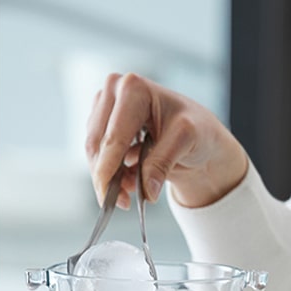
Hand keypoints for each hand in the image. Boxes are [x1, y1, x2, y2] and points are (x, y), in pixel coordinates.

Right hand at [84, 73, 248, 209]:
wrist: (198, 134)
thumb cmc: (196, 128)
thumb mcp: (186, 140)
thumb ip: (162, 162)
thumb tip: (145, 191)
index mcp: (133, 88)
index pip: (113, 137)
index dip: (108, 170)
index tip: (109, 197)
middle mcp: (114, 91)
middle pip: (96, 145)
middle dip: (106, 178)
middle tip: (122, 203)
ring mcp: (105, 106)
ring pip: (93, 153)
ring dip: (110, 177)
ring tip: (131, 191)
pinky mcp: (102, 123)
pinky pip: (97, 155)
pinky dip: (112, 173)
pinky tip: (129, 181)